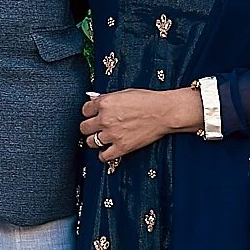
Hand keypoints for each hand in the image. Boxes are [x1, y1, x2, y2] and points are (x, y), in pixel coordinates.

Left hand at [80, 87, 201, 166]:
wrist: (165, 112)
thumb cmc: (148, 100)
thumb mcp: (125, 93)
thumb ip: (107, 98)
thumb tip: (94, 101)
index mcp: (105, 103)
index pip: (85, 110)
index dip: (89, 112)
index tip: (93, 114)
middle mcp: (105, 119)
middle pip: (84, 127)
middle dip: (89, 126)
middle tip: (95, 127)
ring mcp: (113, 135)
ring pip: (90, 142)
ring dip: (94, 140)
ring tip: (101, 138)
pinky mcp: (122, 147)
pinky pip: (103, 156)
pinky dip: (103, 155)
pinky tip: (106, 150)